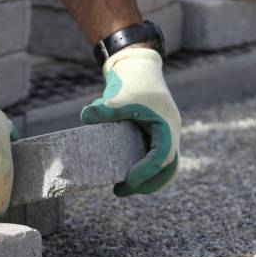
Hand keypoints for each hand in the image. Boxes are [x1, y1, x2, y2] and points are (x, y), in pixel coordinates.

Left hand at [81, 48, 180, 195]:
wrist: (138, 65)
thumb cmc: (133, 81)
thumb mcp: (120, 94)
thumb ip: (105, 108)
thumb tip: (86, 116)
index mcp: (167, 126)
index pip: (162, 158)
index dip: (146, 172)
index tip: (127, 181)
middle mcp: (169, 133)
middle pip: (168, 169)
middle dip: (148, 184)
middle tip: (121, 190)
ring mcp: (163, 134)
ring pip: (164, 166)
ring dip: (146, 180)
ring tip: (120, 187)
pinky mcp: (153, 135)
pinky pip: (154, 158)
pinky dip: (142, 169)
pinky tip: (122, 172)